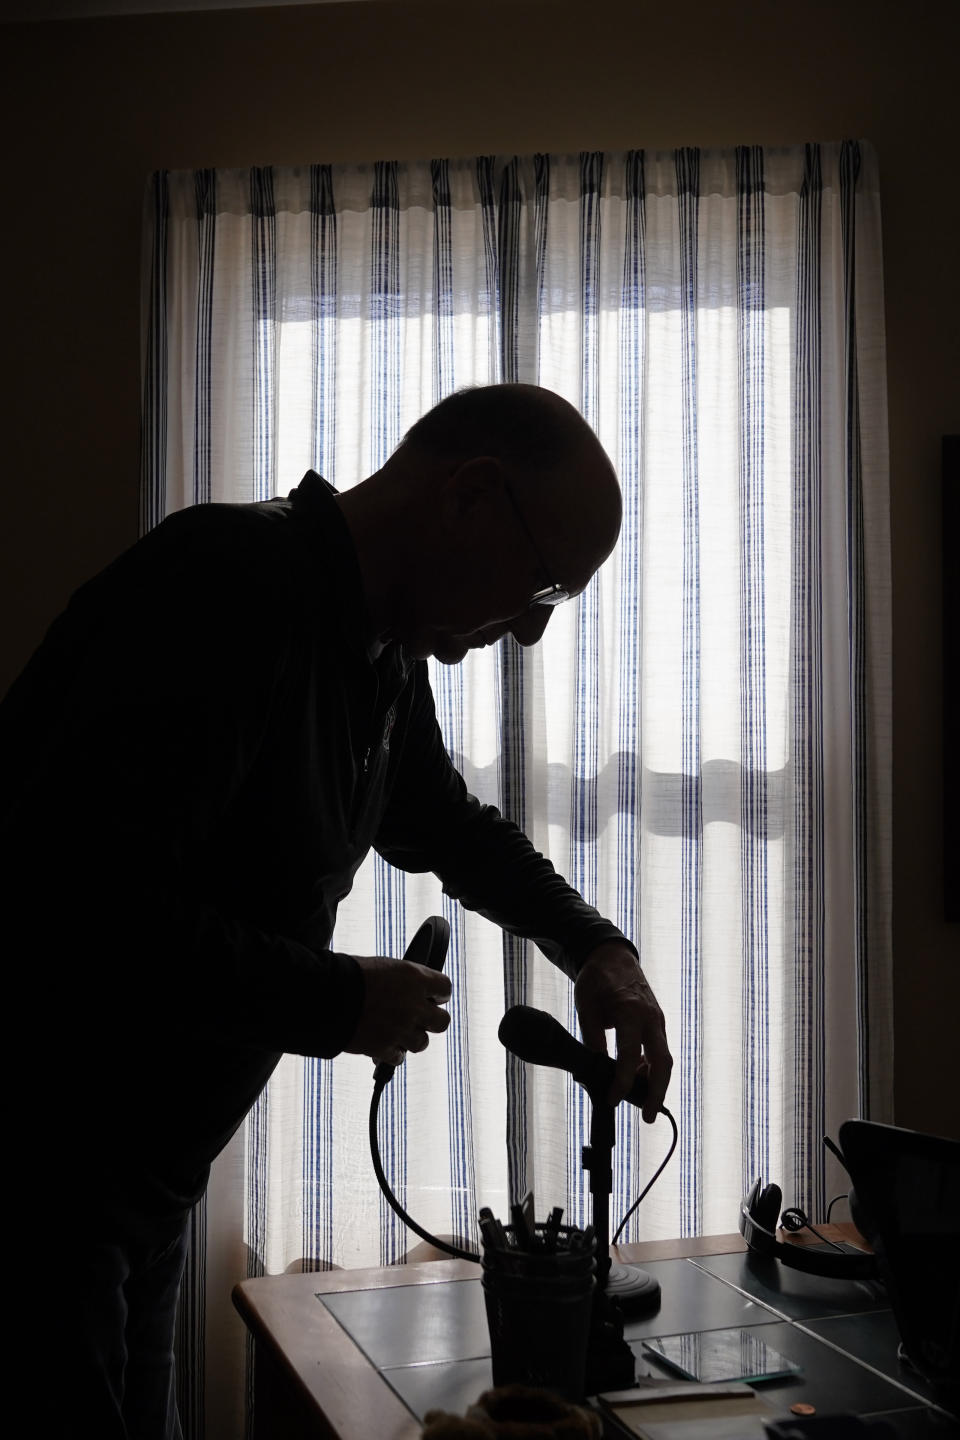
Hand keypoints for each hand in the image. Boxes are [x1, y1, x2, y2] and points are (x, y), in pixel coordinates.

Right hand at [344, 955, 451, 1065]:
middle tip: (420, 1018)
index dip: (438, 994)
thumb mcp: (384, 967)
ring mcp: (402, 1029)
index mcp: (415, 979)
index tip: (432, 997)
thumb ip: (404, 980)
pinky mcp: (385, 1049)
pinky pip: (399, 1057)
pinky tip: (383, 1045)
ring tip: (397, 1032)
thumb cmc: (351, 975)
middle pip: (442, 1022)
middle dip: (432, 1020)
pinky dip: (392, 1053)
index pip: (445, 988)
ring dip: (411, 1038)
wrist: (327, 997)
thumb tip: (412, 990)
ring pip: (422, 1043)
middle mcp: (414, 1006)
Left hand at [574, 942, 671, 1121]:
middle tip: (647, 1117)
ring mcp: (657, 1020)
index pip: (630, 1054)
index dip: (622, 1081)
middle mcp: (651, 1017)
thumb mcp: (586, 1008)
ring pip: (664, 1058)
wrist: (612, 956)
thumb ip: (593, 1039)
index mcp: (631, 1011)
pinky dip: (652, 1068)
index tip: (613, 1100)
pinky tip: (638, 1079)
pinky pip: (659, 1049)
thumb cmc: (597, 980)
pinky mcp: (657, 1023)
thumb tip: (595, 1072)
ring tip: (642, 1105)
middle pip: (662, 1062)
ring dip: (656, 1083)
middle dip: (656, 1092)